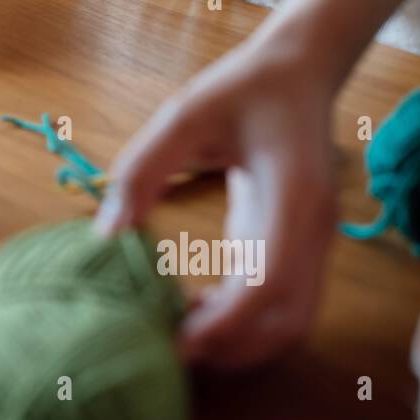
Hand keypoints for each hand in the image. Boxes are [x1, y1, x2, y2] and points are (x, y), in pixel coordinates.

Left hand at [95, 29, 340, 368]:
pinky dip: (241, 321)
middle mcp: (312, 229)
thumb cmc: (243, 88)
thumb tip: (107, 233)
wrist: (299, 71)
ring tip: (176, 330)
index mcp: (292, 194)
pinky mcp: (299, 247)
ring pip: (289, 322)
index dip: (224, 322)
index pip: (268, 281)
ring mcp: (312, 243)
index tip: (175, 338)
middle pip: (286, 321)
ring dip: (238, 342)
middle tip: (165, 348)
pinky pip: (279, 304)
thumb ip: (144, 168)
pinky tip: (193, 306)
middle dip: (230, 347)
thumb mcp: (185, 113)